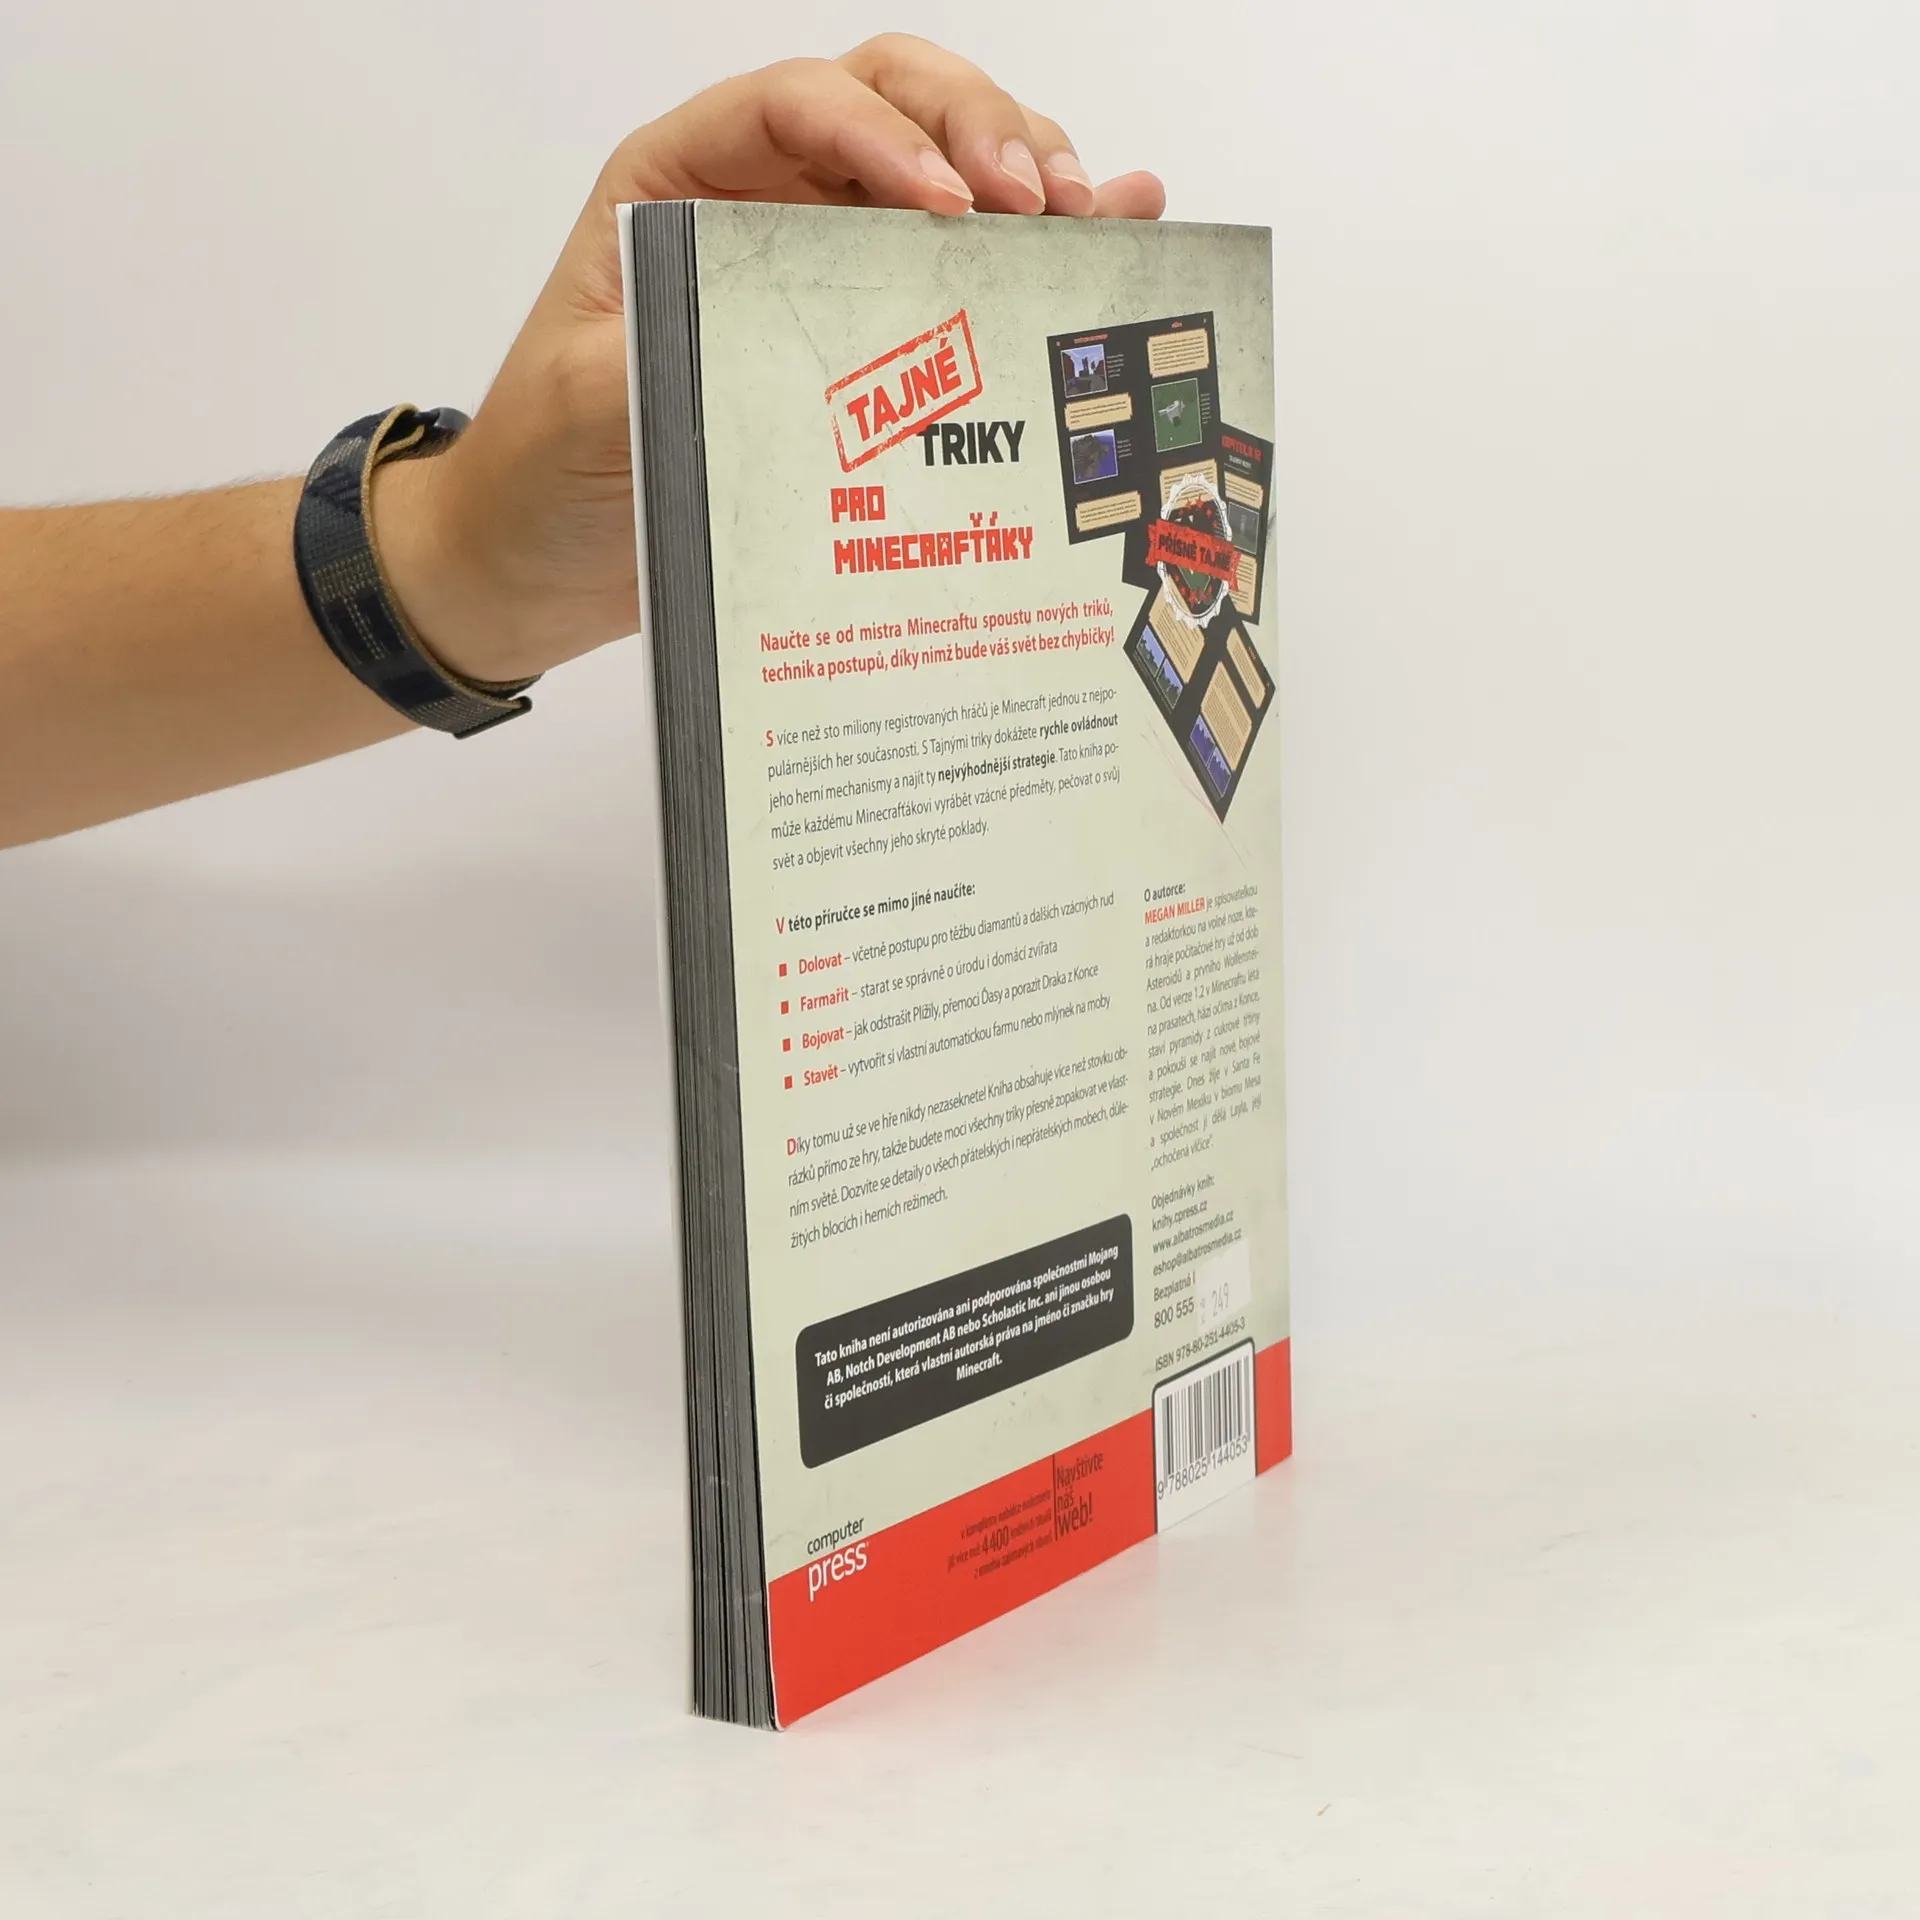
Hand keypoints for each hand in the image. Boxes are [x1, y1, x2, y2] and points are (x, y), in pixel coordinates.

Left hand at [378, 35, 1164, 686]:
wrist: (542, 560)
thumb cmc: (543, 471)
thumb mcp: (581, 408)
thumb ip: (655, 356)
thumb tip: (751, 333)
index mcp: (683, 184)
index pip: (797, 106)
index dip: (883, 134)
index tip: (947, 204)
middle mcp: (765, 201)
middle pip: (898, 101)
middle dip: (981, 132)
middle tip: (1041, 204)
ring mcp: (826, 262)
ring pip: (950, 164)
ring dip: (1027, 176)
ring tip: (1088, 222)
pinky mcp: (874, 335)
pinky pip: (966, 265)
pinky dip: (1041, 244)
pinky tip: (1115, 230)